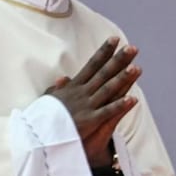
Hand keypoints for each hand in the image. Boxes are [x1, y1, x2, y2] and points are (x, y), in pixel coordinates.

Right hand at [44, 37, 140, 166]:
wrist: (38, 136)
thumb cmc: (44, 119)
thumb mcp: (49, 100)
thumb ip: (57, 90)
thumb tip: (63, 78)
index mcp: (74, 87)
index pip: (92, 65)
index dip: (104, 52)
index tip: (115, 39)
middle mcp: (82, 93)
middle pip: (104, 73)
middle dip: (119, 60)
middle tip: (133, 48)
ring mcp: (86, 105)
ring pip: (108, 89)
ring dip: (123, 79)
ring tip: (137, 68)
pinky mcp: (89, 120)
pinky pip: (107, 112)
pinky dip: (120, 106)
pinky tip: (133, 99)